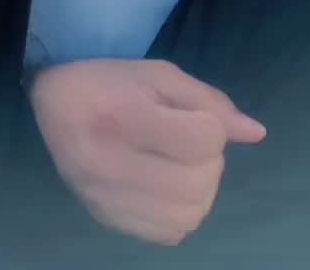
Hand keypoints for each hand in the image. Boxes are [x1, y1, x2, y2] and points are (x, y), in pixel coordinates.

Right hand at [28, 58, 265, 246]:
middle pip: (201, 181)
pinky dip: (179, 214)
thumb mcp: (159, 76)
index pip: (204, 139)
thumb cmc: (109, 83)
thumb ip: (209, 102)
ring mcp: (105, 198)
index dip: (209, 125)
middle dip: (208, 159)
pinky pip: (170, 234)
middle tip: (184, 142)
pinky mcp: (106, 218)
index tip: (187, 115)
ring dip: (198, 189)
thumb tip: (256, 134)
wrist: (53, 104)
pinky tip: (164, 189)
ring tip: (176, 166)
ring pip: (191, 213)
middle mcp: (109, 163)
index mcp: (122, 116)